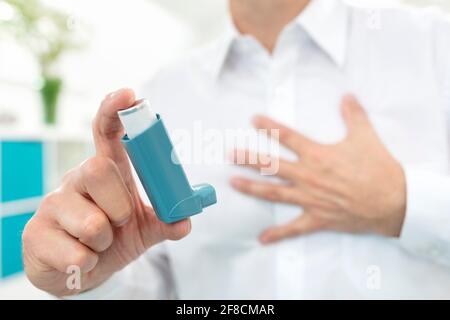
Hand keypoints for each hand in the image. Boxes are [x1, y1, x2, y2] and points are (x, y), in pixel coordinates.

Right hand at [22, 88, 190, 295]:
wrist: (81, 270)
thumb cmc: (113, 239)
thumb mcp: (144, 230)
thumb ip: (165, 221)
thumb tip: (185, 220)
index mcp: (106, 171)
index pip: (106, 132)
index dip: (115, 111)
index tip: (129, 94)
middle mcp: (77, 179)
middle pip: (99, 170)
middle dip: (119, 206)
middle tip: (119, 222)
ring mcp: (53, 203)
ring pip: (91, 223)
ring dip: (104, 242)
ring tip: (97, 245)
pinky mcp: (34, 233)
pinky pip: (76, 255)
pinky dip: (88, 264)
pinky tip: (79, 259)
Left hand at [230, 95, 405, 243]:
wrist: (394, 201)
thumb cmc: (379, 169)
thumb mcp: (366, 136)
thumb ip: (353, 114)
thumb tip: (347, 96)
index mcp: (317, 154)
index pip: (287, 137)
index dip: (269, 127)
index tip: (254, 120)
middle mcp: (308, 176)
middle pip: (271, 165)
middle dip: (248, 158)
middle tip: (230, 153)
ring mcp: (310, 198)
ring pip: (274, 193)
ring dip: (252, 188)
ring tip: (233, 183)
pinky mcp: (317, 218)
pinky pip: (294, 228)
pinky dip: (278, 234)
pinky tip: (262, 237)